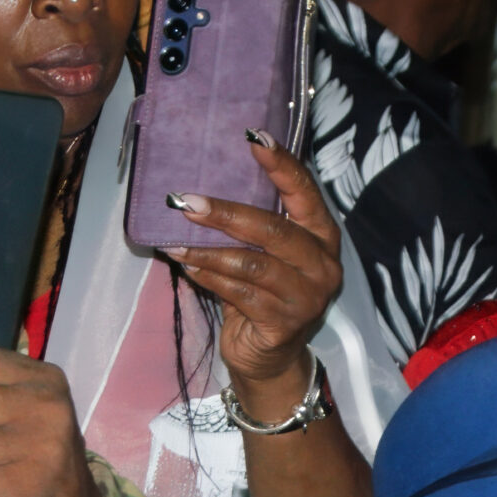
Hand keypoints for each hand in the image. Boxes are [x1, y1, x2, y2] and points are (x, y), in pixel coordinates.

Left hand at [162, 132, 345, 422]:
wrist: (269, 359)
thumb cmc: (264, 295)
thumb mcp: (267, 255)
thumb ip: (255, 225)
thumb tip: (203, 186)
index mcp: (322, 237)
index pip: (305, 192)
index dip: (281, 164)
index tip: (253, 137)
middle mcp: (322, 265)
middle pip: (273, 230)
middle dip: (225, 212)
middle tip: (184, 201)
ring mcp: (306, 297)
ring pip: (251, 265)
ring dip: (206, 250)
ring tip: (173, 240)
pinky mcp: (283, 324)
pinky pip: (238, 294)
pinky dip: (208, 277)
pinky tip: (187, 267)